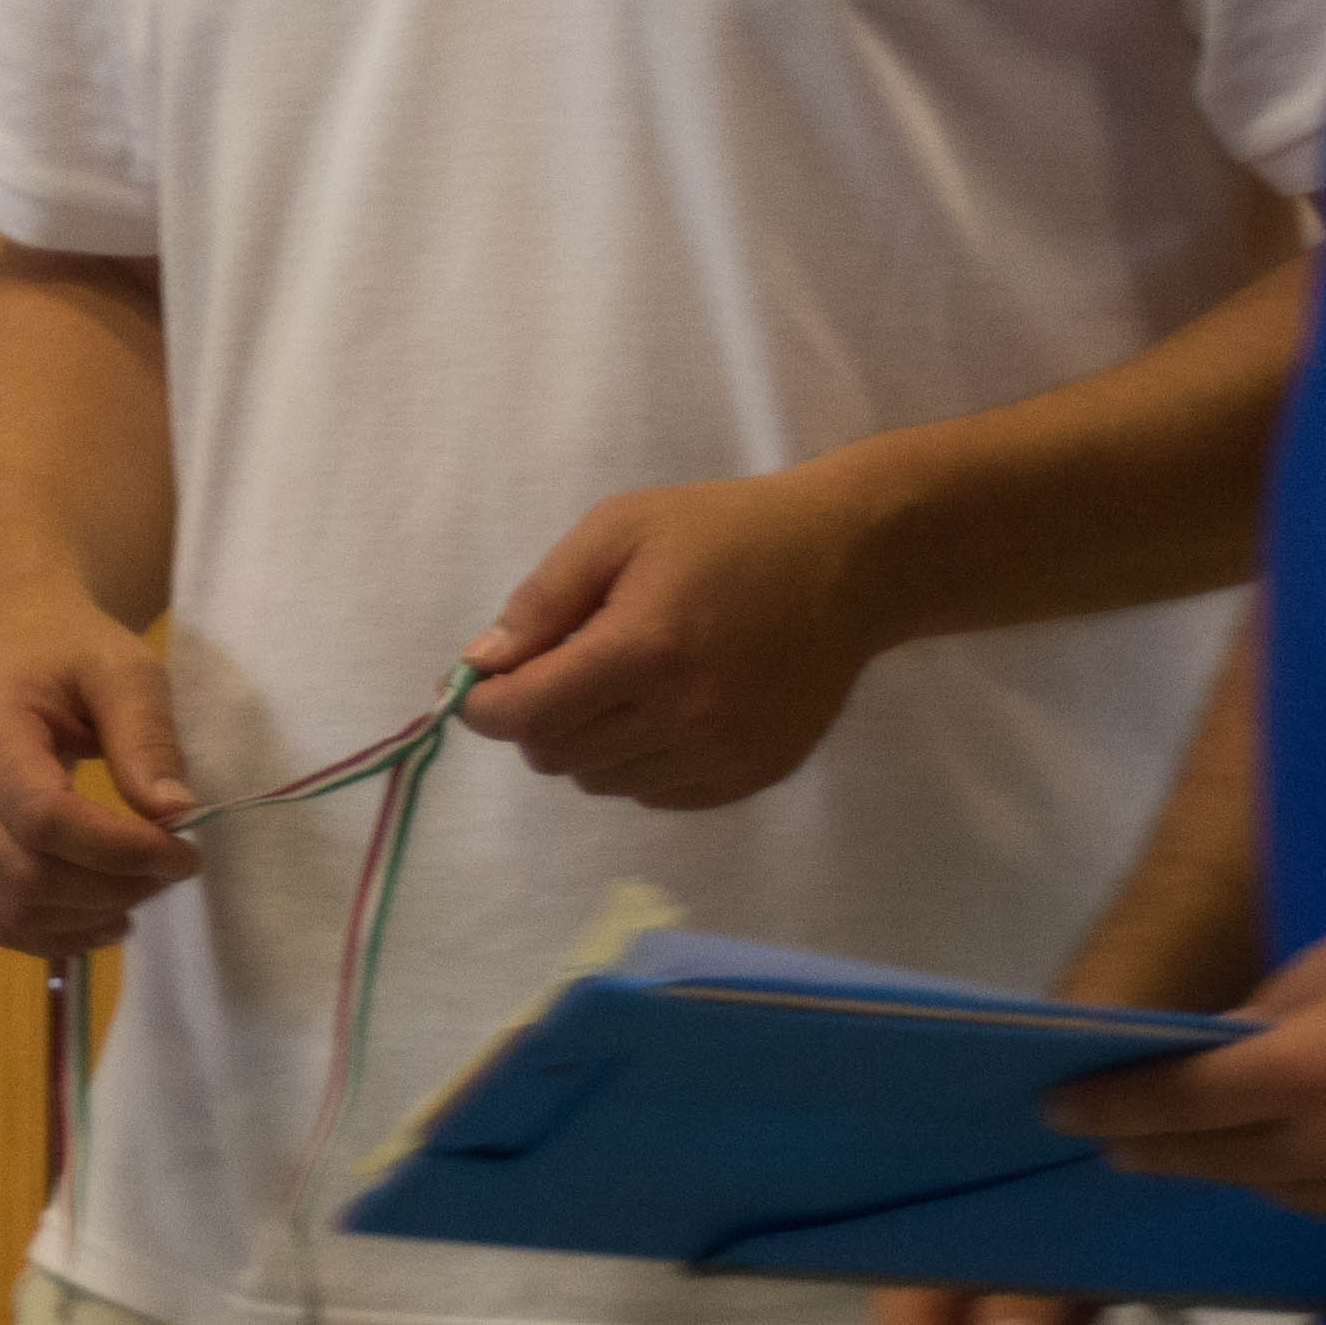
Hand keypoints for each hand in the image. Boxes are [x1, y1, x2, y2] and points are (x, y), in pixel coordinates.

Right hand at [0, 595, 199, 956]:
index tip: (185, 850)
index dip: (119, 851)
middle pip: (22, 877)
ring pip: (6, 912)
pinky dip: (55, 934)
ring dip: (86, 918)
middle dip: (111, 889)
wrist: (7, 638)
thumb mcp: (125, 670)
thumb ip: (148, 738)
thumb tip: (176, 815)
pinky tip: (105, 916)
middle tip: (172, 870)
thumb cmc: (68, 647)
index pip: (44, 818)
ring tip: (142, 889)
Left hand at [462, 468, 884, 810]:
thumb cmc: (726, 532)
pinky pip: (654, 794)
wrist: (850, 564)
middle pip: (555, 755)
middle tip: (555, 671)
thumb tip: (481, 662)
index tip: (475, 685)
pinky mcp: (755, 774)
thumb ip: (542, 600)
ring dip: (584, 742)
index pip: (527, 714)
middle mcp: (686, 715)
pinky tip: (660, 711)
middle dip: (532, 717)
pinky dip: (635, 762)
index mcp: (646, 649)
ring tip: (616, 685)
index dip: (482, 706)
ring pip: (600, 781)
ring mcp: (725, 753)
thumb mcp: (619, 530)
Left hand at [1050, 904, 1325, 1219]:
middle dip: (1149, 1145)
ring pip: (1267, 1186)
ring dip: (1216, 1165)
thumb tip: (1213, 1043)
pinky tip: (1276, 1156)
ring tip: (1178, 1144)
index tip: (1057, 1108)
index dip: (1111, 1106)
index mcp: (1305, 1073)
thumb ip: (1276, 1003)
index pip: (1177, 1101)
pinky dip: (1288, 1179)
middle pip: (1210, 1158)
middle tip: (1105, 1136)